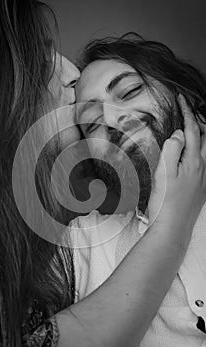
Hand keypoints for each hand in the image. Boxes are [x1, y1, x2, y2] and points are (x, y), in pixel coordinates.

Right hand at [149, 95, 205, 228]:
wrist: (172, 228)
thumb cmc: (166, 202)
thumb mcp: (164, 172)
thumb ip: (172, 149)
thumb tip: (179, 135)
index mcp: (194, 162)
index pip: (193, 130)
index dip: (187, 113)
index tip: (182, 100)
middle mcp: (203, 169)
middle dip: (199, 123)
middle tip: (188, 114)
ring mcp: (203, 179)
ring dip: (200, 137)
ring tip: (190, 131)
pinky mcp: (200, 189)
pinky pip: (203, 164)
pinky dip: (198, 152)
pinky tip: (191, 157)